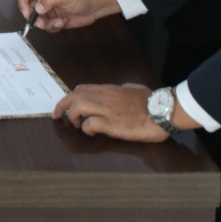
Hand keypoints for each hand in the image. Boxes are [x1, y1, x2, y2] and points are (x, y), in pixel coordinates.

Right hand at [16, 0, 119, 31]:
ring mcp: (48, 10)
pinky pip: (47, 27)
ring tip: (60, 22)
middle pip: (29, 11)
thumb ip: (49, 0)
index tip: (28, 15)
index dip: (23, 5)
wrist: (96, 5)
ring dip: (47, 24)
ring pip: (38, 21)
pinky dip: (54, 27)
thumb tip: (36, 9)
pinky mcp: (54, 20)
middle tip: (44, 23)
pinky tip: (64, 22)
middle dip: (36, 19)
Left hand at [53, 83, 169, 141]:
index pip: (83, 88)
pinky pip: (90, 124)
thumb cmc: (153, 100)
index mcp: (110, 89)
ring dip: (72, 116)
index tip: (66, 104)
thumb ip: (123, 89)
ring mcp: (108, 110)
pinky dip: (86, 128)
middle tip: (56, 115)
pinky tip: (91, 133)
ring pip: (78, 106)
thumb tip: (119, 90)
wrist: (163, 111)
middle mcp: (105, 97)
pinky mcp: (112, 124)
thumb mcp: (134, 88)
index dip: (71, 96)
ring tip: (74, 125)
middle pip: (75, 96)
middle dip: (61, 105)